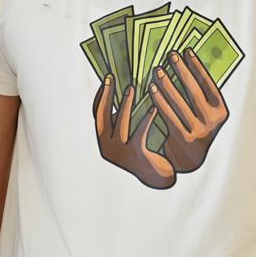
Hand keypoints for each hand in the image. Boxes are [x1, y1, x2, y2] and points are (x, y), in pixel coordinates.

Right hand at [93, 75, 175, 189]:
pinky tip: (153, 107)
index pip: (97, 114)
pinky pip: (140, 132)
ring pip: (121, 122)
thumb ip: (123, 122)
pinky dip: (146, 119)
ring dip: (125, 103)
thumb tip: (125, 92)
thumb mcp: (129, 137)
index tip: (106, 79)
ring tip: (132, 88)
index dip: (100, 95)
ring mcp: (120, 152)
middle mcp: (107, 147)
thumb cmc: (145, 153)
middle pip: (103, 116)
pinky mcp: (136, 155)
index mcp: (103, 141)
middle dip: (107, 95)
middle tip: (111, 78)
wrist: (158, 178)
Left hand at [149, 50, 228, 174]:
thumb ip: (198, 94)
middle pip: (194, 90)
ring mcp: (199, 130)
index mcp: (221, 110)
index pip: (209, 83)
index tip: (186, 50)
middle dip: (181, 70)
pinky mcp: (184, 138)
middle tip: (170, 54)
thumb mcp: (203, 112)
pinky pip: (168, 114)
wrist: (189, 159)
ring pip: (179, 101)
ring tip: (157, 69)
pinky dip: (159, 100)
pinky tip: (151, 88)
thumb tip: (184, 64)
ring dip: (167, 83)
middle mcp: (213, 120)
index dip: (197, 66)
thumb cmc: (194, 127)